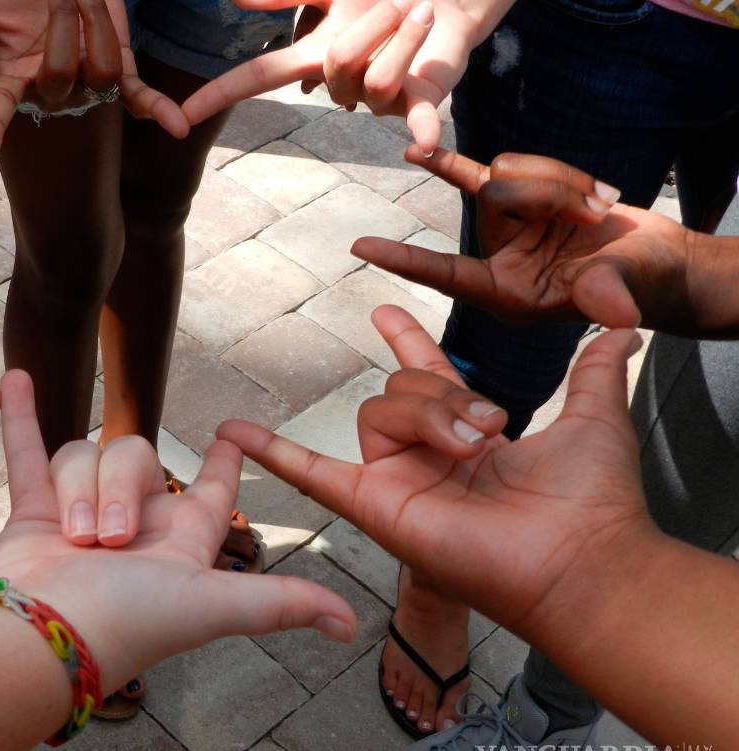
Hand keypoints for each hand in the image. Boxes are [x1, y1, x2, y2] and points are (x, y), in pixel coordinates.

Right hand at [0, 0, 188, 165]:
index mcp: (13, 75)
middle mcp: (49, 86)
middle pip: (60, 78)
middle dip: (64, 34)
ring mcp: (87, 80)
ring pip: (100, 74)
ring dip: (98, 31)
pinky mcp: (120, 72)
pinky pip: (139, 98)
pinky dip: (160, 111)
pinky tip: (179, 129)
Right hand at [0, 371, 356, 690]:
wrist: (44, 636)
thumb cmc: (129, 623)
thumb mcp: (212, 606)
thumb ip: (278, 604)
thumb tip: (351, 625)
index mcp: (178, 543)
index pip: (212, 493)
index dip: (228, 465)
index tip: (235, 434)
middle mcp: (132, 526)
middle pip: (136, 456)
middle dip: (120, 487)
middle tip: (110, 538)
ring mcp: (77, 514)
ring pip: (86, 454)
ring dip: (78, 489)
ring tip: (70, 536)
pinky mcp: (30, 511)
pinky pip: (28, 451)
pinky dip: (21, 417)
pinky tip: (16, 379)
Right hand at [182, 0, 479, 153]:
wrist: (447, 3)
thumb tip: (233, 0)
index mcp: (312, 58)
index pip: (256, 79)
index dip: (217, 96)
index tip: (181, 118)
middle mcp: (339, 86)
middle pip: (337, 65)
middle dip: (372, 26)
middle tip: (397, 2)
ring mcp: (378, 100)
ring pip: (376, 78)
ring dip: (404, 34)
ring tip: (422, 13)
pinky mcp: (420, 104)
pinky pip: (418, 121)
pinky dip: (424, 134)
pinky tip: (425, 148)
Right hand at [216, 305, 649, 642]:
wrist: (578, 556)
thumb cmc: (592, 501)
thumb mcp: (595, 418)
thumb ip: (597, 372)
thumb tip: (623, 330)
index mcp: (466, 436)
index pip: (424, 377)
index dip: (405, 339)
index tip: (385, 311)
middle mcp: (425, 459)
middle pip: (400, 390)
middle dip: (445, 395)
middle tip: (492, 430)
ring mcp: (397, 482)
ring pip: (378, 411)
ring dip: (427, 416)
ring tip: (471, 447)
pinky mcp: (375, 505)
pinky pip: (311, 473)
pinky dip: (270, 453)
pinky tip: (232, 433)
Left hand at [352, 147, 695, 328]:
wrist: (661, 264)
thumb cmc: (642, 286)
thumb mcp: (624, 290)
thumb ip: (606, 296)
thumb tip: (616, 315)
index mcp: (505, 294)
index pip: (444, 274)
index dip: (404, 260)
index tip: (360, 249)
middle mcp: (500, 260)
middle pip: (492, 196)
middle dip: (548, 191)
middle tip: (595, 213)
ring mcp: (511, 227)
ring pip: (506, 171)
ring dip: (559, 179)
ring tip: (599, 206)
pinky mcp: (528, 199)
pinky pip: (502, 168)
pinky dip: (503, 167)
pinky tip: (470, 166)